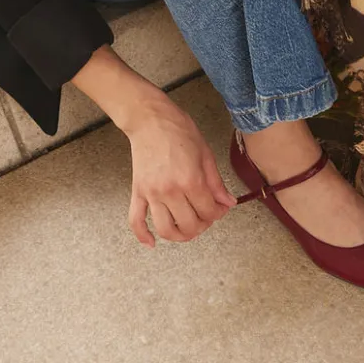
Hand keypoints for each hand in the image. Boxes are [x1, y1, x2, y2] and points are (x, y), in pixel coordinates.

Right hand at [122, 93, 237, 247]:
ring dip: (179, 236)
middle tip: (207, 217)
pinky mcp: (138, 192)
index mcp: (191, 180)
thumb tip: (227, 203)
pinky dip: (143, 236)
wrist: (150, 120)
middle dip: (203, 225)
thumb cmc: (179, 131)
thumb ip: (216, 182)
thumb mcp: (206, 154)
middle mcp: (171, 191)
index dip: (218, 213)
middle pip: (190, 224)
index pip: (209, 212)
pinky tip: (152, 243)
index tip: (221, 208)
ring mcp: (152, 193)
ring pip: (165, 229)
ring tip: (187, 229)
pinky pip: (136, 221)